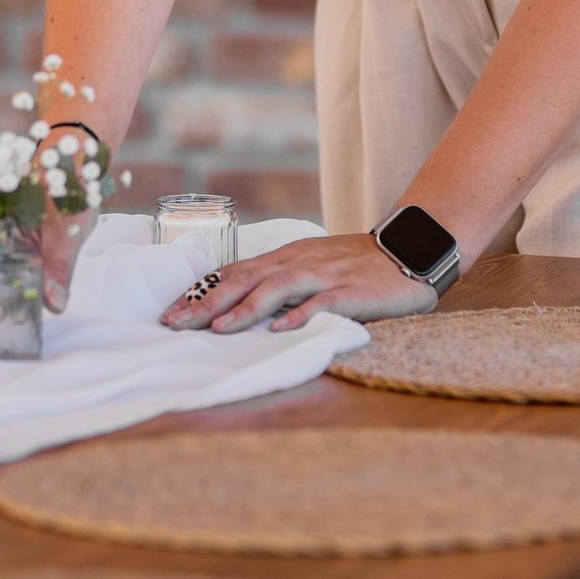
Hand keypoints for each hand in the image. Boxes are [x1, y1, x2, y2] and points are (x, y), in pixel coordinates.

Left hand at [159, 232, 439, 333]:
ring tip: (217, 327)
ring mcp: (323, 275)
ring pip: (275, 288)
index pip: (234, 272)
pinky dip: (298, 314)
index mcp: (285, 257)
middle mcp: (297, 261)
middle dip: (207, 301)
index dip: (201, 291)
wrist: (408, 250)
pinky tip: (279, 328)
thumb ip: (281, 280)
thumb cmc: (356, 265)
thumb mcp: (312, 265)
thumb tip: (241, 303)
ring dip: (244, 308)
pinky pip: (320, 303)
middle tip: (175, 323)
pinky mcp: (348, 291)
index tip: (171, 311)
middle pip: (244, 279)